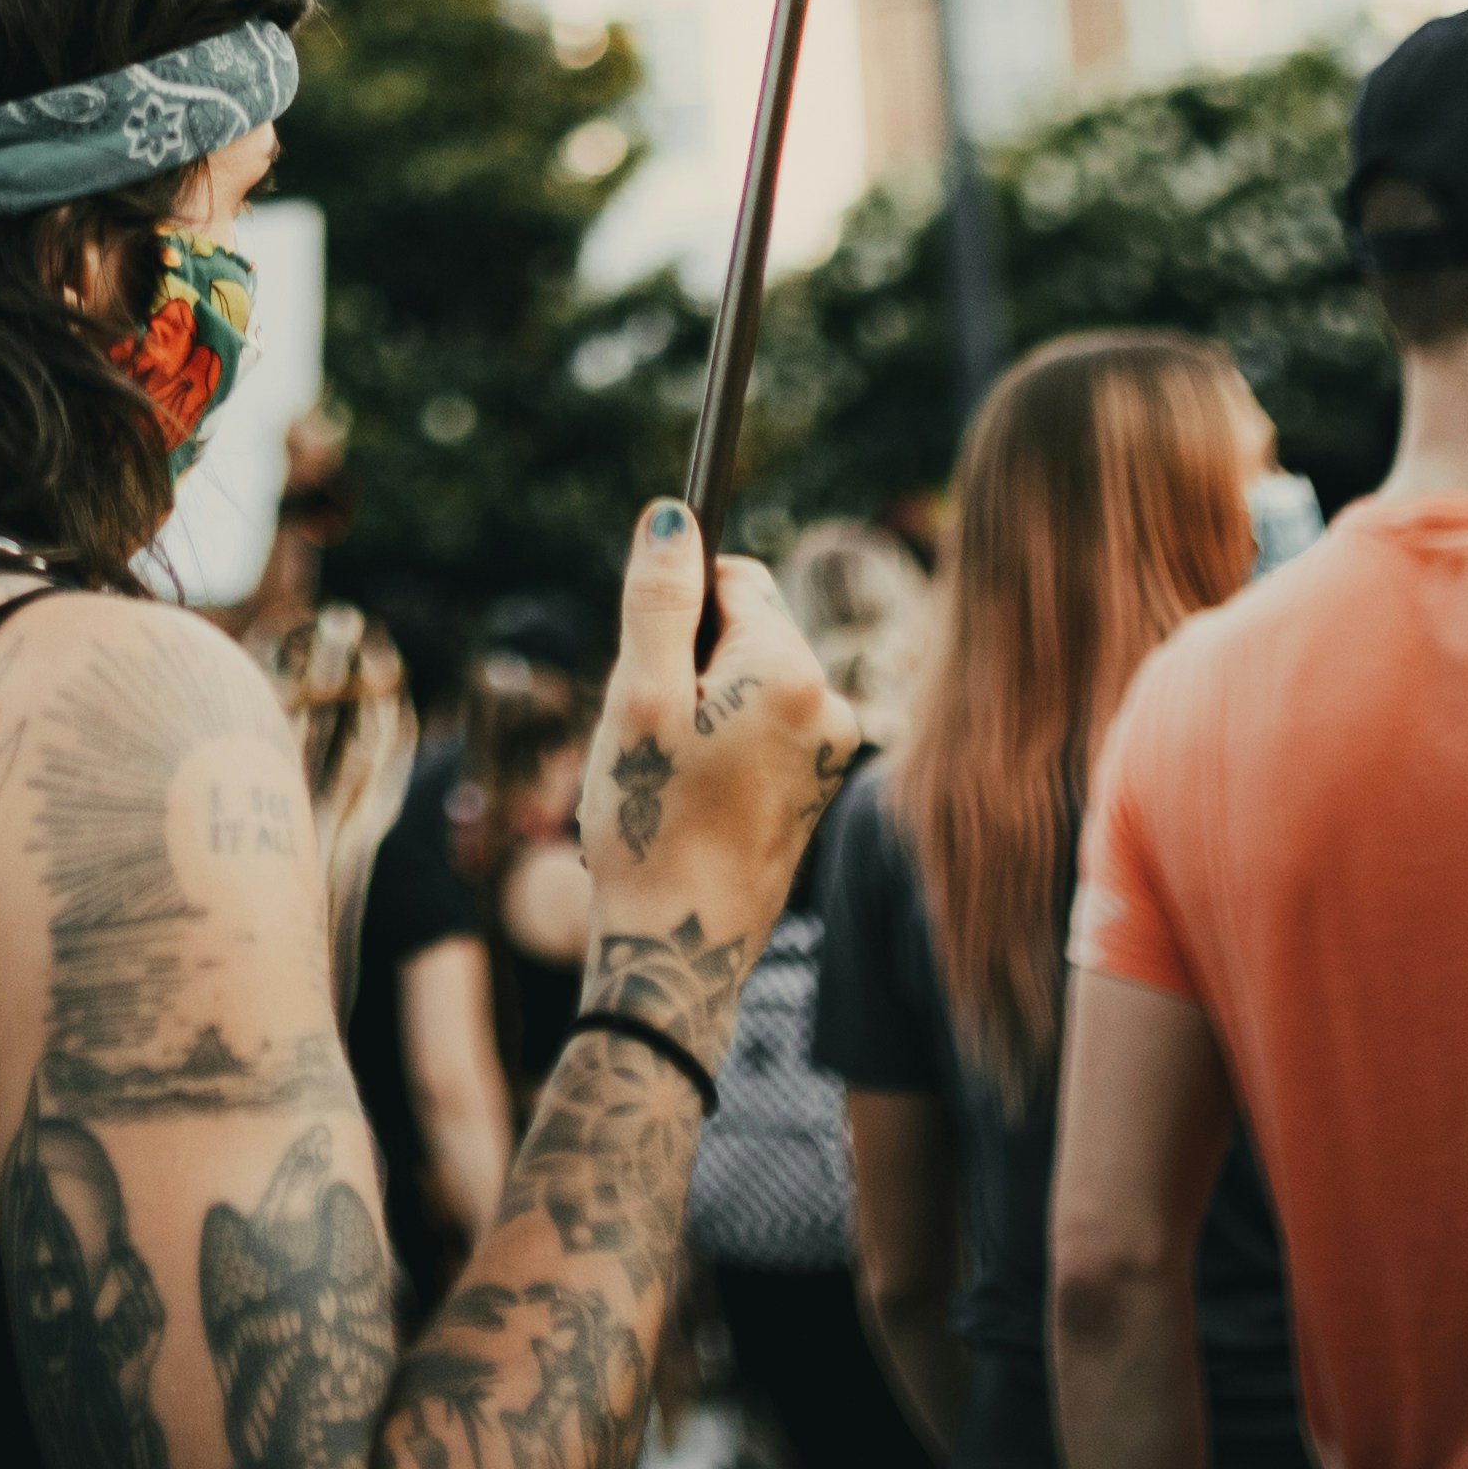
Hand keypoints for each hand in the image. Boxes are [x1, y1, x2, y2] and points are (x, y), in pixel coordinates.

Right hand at [579, 513, 842, 971]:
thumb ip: (659, 597)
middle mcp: (829, 706)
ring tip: (670, 779)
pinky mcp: (816, 792)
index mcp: (791, 672)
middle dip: (687, 665)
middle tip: (654, 740)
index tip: (650, 676)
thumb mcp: (638, 696)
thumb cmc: (650, 823)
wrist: (678, 954)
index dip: (676, 614)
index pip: (732, 575)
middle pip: (741, 630)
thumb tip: (675, 514)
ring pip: (746, 683)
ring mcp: (829, 754)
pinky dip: (720, 749)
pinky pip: (760, 731)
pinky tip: (692, 803)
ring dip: (699, 711)